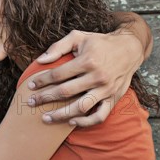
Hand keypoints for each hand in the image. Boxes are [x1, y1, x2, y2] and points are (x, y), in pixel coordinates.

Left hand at [27, 29, 143, 126]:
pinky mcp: (114, 98)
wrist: (129, 49)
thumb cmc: (99, 42)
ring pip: (81, 107)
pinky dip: (86, 122)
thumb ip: (58, 47)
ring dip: (61, 115)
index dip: (41, 81)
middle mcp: (98, 76)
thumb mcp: (78, 37)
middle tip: (30, 102)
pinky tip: (71, 121)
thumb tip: (40, 60)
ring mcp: (107, 89)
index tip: (30, 86)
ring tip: (45, 118)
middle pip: (65, 92)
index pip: (58, 74)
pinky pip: (100, 116)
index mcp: (88, 60)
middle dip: (45, 98)